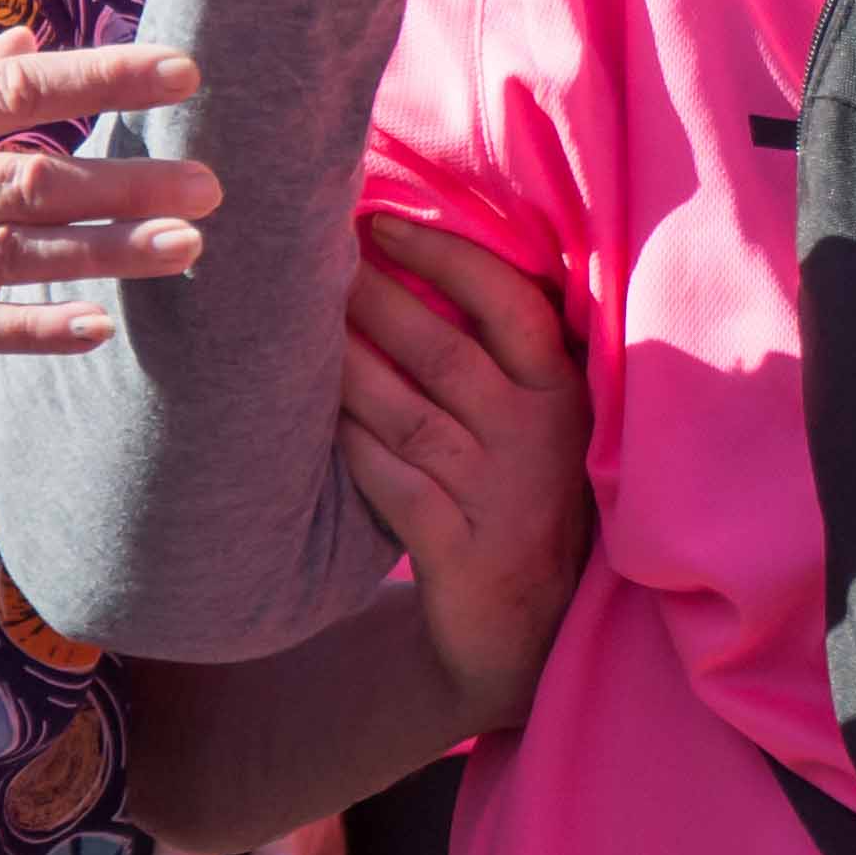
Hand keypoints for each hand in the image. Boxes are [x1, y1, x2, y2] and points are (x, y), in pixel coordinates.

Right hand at [0, 28, 219, 368]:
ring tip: (186, 244)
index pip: (11, 85)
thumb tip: (28, 47)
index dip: (101, 76)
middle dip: (126, 181)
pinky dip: (33, 330)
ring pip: (9, 257)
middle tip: (212, 180)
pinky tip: (98, 326)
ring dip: (104, 253)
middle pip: (27, 180)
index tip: (180, 69)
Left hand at [334, 214, 593, 736]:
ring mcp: (503, 497)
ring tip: (292, 328)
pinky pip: (395, 485)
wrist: (533, 632)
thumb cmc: (520, 501)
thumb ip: (498, 358)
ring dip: (348, 366)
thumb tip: (407, 260)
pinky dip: (353, 450)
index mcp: (563, 394)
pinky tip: (313, 421)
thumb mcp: (538, 425)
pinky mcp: (466, 552)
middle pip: (444, 351)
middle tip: (312, 259)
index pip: (509, 303)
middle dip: (373, 299)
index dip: (444, 255)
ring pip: (410, 415)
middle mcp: (539, 438)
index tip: (377, 222)